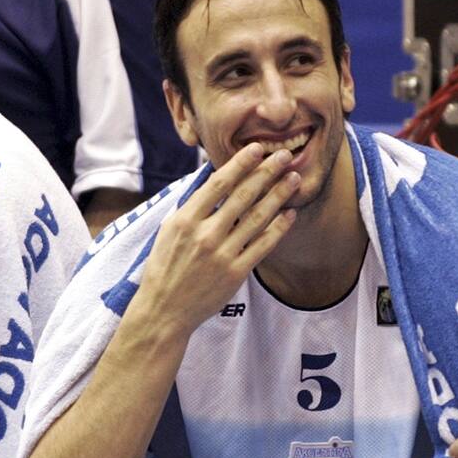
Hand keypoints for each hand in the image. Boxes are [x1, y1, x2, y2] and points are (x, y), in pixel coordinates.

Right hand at [134, 143, 299, 338]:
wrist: (164, 309)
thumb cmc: (166, 266)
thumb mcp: (169, 230)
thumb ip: (193, 206)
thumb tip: (215, 178)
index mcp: (185, 219)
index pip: (218, 184)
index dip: (240, 164)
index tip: (256, 148)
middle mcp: (205, 234)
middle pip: (242, 196)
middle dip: (266, 172)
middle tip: (285, 155)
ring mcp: (222, 254)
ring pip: (257, 218)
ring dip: (278, 195)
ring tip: (294, 178)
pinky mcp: (236, 273)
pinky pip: (263, 245)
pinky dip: (278, 228)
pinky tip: (290, 213)